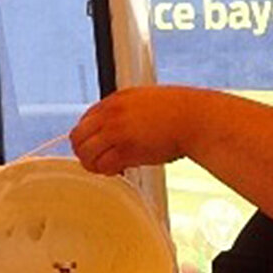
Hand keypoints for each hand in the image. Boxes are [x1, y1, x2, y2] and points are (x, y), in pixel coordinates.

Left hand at [71, 87, 186, 174]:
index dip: (89, 137)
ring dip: (94, 164)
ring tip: (108, 168)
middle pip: (77, 136)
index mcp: (115, 100)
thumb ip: (130, 112)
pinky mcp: (126, 149)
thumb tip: (123, 128)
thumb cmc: (180, 113)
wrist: (194, 119)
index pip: (85, 120)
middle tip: (97, 161)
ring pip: (86, 153)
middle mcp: (111, 114)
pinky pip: (103, 165)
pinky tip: (119, 170)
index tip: (98, 147)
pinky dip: (107, 171)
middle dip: (84, 152)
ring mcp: (116, 131)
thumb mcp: (147, 102)